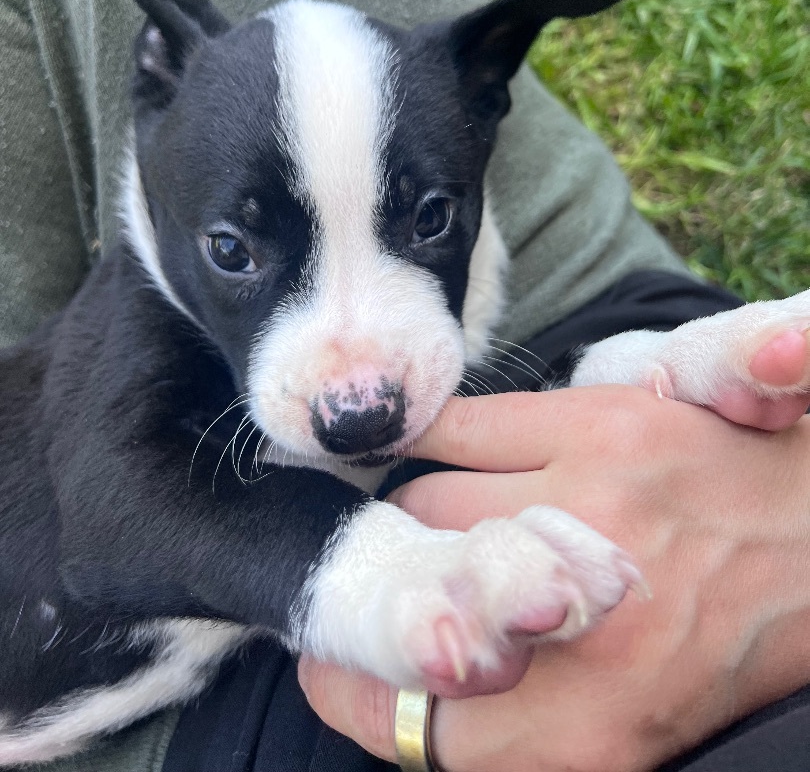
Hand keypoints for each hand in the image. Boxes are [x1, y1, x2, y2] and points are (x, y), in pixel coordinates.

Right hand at [299, 386, 809, 771]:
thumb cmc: (720, 643)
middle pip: (401, 596)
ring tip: (451, 514)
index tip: (334, 664)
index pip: (399, 717)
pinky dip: (429, 441)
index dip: (347, 685)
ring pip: (419, 502)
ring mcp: (582, 512)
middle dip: (390, 584)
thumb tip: (397, 680)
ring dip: (417, 513)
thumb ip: (509, 722)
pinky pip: (456, 428)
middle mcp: (572, 627)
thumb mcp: (621, 728)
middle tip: (406, 570)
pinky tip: (437, 449)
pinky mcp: (597, 427)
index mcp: (580, 736)